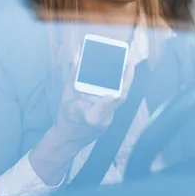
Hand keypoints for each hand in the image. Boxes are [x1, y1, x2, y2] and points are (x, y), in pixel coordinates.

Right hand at [29, 62, 135, 185]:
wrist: (69, 139)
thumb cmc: (66, 116)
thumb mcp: (66, 96)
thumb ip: (72, 76)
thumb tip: (76, 57)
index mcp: (85, 116)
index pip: (95, 114)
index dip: (103, 105)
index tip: (109, 96)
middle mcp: (100, 120)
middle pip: (116, 103)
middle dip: (125, 83)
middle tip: (128, 64)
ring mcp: (107, 120)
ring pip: (119, 102)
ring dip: (125, 84)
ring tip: (128, 66)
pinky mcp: (110, 119)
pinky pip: (117, 102)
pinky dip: (120, 89)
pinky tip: (121, 77)